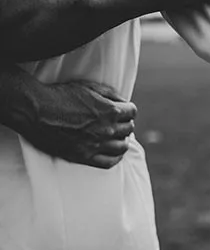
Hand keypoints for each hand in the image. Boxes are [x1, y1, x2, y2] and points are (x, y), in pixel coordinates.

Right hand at [20, 81, 136, 168]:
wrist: (35, 111)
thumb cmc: (61, 95)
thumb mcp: (90, 87)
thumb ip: (111, 95)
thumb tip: (124, 102)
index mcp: (111, 110)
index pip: (133, 112)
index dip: (128, 110)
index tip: (124, 111)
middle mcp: (107, 129)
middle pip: (128, 129)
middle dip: (125, 123)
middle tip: (118, 123)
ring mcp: (96, 144)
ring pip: (122, 147)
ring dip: (122, 140)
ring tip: (116, 137)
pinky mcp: (84, 156)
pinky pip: (108, 162)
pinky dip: (115, 158)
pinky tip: (113, 153)